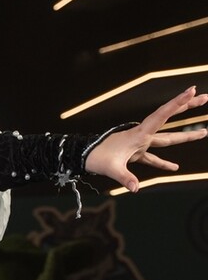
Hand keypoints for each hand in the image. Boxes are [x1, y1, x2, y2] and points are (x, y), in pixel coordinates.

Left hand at [83, 85, 206, 191]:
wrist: (83, 156)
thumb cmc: (96, 159)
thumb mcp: (111, 169)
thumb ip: (126, 178)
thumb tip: (136, 188)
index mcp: (139, 134)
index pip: (162, 115)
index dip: (178, 103)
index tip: (192, 90)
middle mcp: (142, 135)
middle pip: (170, 119)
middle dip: (187, 107)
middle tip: (205, 97)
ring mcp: (140, 144)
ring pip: (167, 138)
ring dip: (184, 135)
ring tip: (204, 132)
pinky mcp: (135, 154)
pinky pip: (154, 158)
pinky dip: (164, 163)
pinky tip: (174, 167)